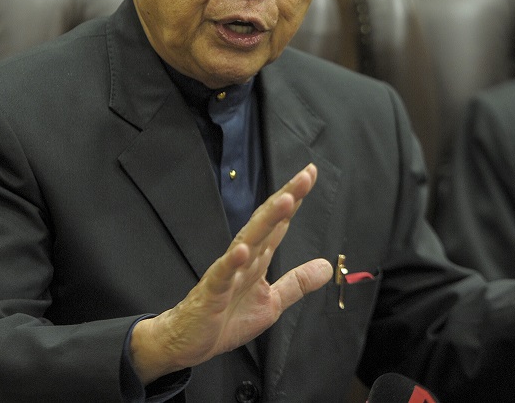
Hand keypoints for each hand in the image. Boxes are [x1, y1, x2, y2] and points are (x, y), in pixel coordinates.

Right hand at [130, 163, 333, 383]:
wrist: (189, 342)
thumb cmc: (226, 318)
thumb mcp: (272, 302)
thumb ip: (297, 283)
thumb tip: (325, 266)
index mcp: (258, 259)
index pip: (278, 224)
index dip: (294, 200)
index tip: (310, 173)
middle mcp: (244, 258)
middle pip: (266, 223)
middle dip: (286, 199)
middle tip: (305, 176)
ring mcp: (227, 273)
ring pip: (248, 240)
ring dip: (266, 220)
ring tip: (285, 201)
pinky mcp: (211, 292)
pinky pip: (222, 275)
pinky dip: (231, 262)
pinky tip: (242, 250)